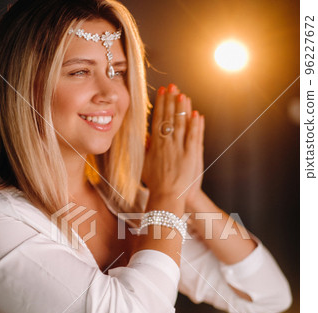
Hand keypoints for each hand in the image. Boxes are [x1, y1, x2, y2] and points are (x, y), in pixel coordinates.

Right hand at [142, 84, 203, 203]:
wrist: (167, 197)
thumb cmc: (155, 184)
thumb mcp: (144, 165)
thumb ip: (146, 150)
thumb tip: (146, 137)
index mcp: (155, 145)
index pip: (158, 120)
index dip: (160, 104)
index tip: (161, 92)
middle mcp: (167, 144)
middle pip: (169, 118)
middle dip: (171, 100)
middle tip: (172, 86)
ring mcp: (180, 149)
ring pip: (181, 124)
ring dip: (182, 108)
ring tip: (183, 94)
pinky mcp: (191, 155)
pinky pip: (193, 137)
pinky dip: (195, 125)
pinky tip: (196, 114)